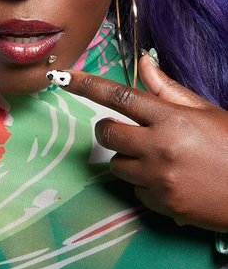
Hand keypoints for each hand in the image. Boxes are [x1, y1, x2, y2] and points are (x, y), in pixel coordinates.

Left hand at [52, 56, 227, 230]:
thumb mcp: (204, 111)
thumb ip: (168, 89)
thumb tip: (144, 62)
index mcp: (171, 118)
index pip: (119, 96)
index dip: (88, 85)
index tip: (64, 77)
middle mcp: (160, 147)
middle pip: (106, 133)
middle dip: (109, 130)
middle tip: (127, 130)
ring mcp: (159, 179)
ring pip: (116, 165)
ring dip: (128, 158)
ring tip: (156, 158)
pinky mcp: (162, 205)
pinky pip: (135, 191)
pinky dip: (144, 184)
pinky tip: (168, 180)